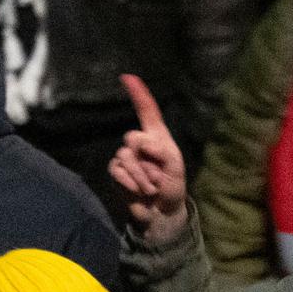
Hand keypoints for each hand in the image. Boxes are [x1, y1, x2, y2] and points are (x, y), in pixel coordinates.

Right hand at [108, 75, 188, 244]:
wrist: (161, 214)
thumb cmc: (173, 187)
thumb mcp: (175, 167)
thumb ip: (161, 150)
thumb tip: (140, 142)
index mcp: (157, 137)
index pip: (147, 111)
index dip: (138, 93)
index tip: (127, 77)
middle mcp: (140, 143)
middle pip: (132, 138)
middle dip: (146, 160)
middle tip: (157, 177)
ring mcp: (126, 157)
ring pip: (124, 157)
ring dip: (141, 177)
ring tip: (150, 188)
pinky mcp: (117, 172)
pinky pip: (117, 171)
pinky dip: (130, 182)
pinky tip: (138, 191)